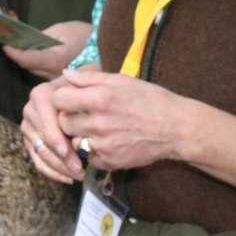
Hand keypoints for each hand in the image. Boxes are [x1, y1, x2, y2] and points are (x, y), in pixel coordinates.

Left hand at [1, 21, 92, 80]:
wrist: (107, 49)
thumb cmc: (85, 36)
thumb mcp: (62, 30)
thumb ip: (41, 37)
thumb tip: (22, 39)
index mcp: (53, 59)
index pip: (24, 58)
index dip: (12, 51)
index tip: (5, 43)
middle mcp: (53, 73)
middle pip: (27, 67)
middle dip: (18, 55)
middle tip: (12, 42)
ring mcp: (58, 80)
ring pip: (35, 72)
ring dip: (28, 61)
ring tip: (24, 48)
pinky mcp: (61, 83)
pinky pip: (44, 76)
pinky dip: (37, 66)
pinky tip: (37, 56)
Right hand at [20, 72, 85, 182]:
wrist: (80, 91)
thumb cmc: (87, 89)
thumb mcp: (87, 84)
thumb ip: (81, 84)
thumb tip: (69, 78)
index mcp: (41, 95)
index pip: (47, 121)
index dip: (57, 139)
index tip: (72, 154)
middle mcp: (30, 110)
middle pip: (43, 140)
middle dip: (61, 158)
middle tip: (79, 170)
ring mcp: (28, 127)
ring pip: (40, 152)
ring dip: (58, 167)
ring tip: (78, 175)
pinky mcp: (31, 141)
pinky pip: (37, 160)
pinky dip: (52, 172)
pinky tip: (67, 179)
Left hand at [47, 67, 188, 175]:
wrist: (176, 128)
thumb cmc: (151, 99)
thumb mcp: (122, 81)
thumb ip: (90, 78)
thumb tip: (65, 73)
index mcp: (100, 99)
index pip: (59, 99)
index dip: (62, 98)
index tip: (71, 99)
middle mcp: (99, 123)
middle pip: (63, 122)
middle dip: (69, 117)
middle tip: (83, 114)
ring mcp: (104, 145)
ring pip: (73, 142)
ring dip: (79, 136)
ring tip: (97, 128)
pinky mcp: (110, 161)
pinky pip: (88, 157)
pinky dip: (93, 151)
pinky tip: (107, 141)